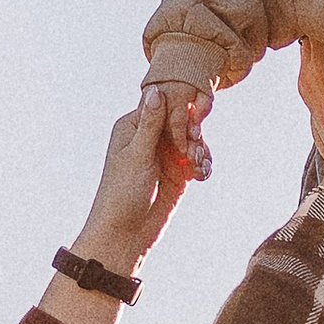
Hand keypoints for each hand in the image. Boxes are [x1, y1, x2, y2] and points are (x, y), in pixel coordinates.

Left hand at [68, 90, 194, 282]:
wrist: (125, 234)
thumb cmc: (122, 193)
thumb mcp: (138, 155)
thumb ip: (151, 124)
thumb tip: (155, 90)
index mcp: (133, 127)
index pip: (163, 105)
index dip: (180, 113)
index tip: (191, 126)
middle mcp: (149, 138)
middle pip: (182, 121)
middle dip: (194, 135)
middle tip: (194, 151)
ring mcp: (164, 156)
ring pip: (193, 141)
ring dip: (200, 151)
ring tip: (197, 167)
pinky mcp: (177, 174)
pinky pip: (196, 161)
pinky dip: (202, 166)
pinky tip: (200, 176)